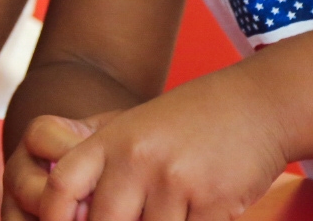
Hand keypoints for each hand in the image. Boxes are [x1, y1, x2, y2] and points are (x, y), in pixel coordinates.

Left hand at [9, 73, 288, 220]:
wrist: (259, 103)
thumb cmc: (192, 122)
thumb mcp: (137, 130)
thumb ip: (100, 168)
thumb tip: (70, 212)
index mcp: (113, 141)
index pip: (61, 187)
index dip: (53, 217)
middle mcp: (138, 159)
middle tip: (139, 217)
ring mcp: (176, 181)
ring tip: (176, 208)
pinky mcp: (214, 203)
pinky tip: (201, 212)